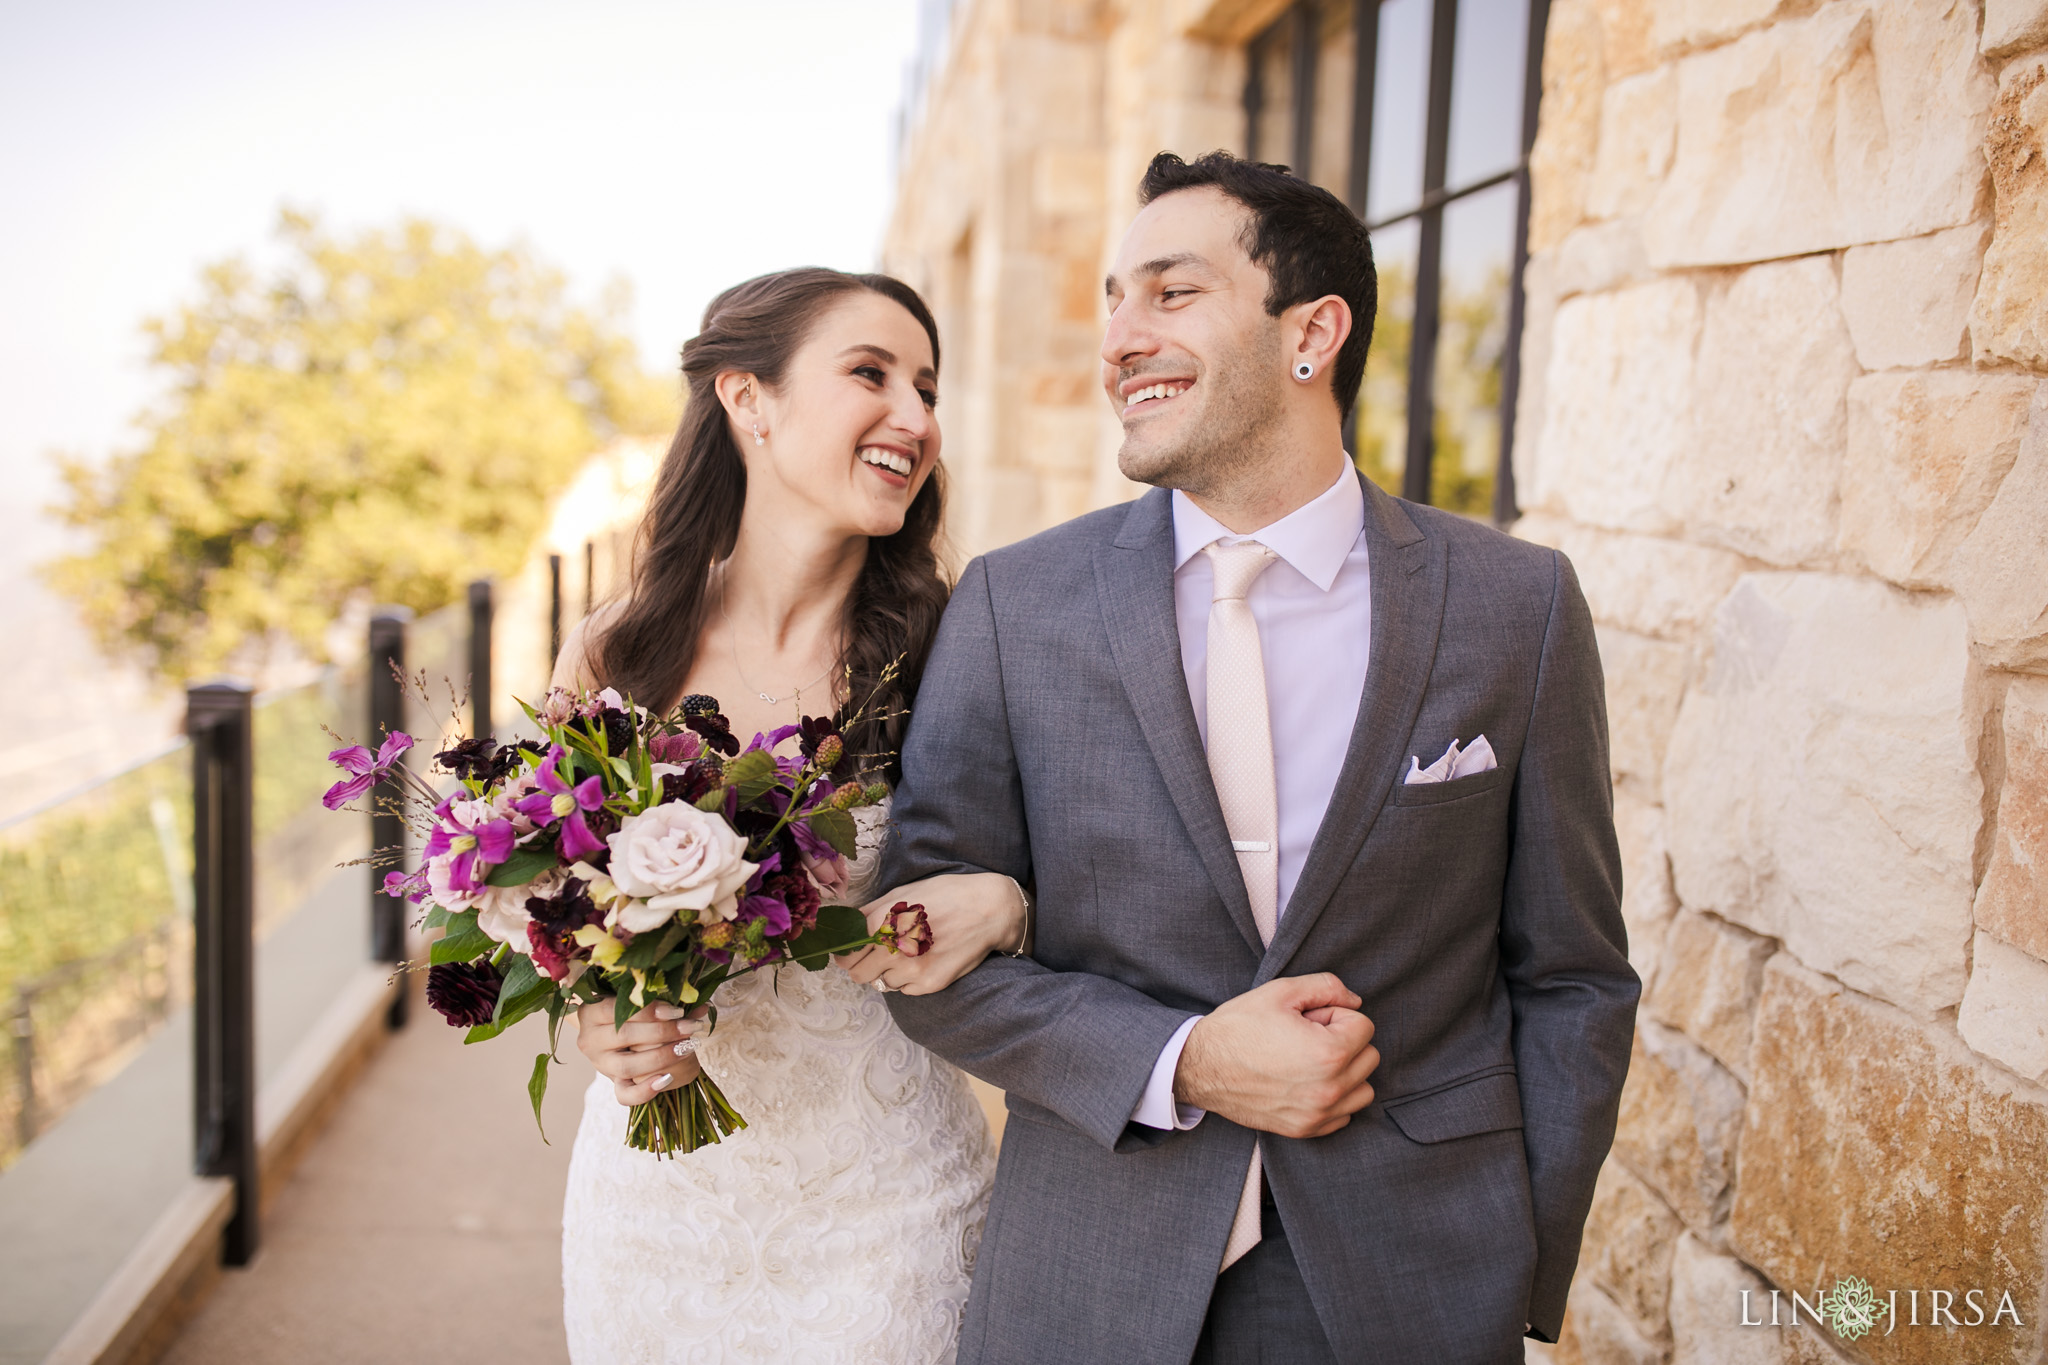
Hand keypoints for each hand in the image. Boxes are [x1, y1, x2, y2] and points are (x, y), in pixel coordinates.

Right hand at [574, 999, 707, 1106]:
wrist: (610, 1033)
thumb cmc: (628, 1011)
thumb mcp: (639, 1003)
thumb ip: (665, 1003)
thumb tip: (702, 1008)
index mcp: (591, 1012)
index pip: (615, 1009)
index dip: (647, 1010)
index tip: (676, 1010)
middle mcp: (591, 1040)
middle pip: (624, 1036)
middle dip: (662, 1032)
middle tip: (690, 1027)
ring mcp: (600, 1064)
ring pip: (626, 1066)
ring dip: (660, 1057)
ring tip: (686, 1048)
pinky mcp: (612, 1083)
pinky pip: (625, 1095)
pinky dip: (646, 1090)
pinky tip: (666, 1079)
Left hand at [840, 872, 1026, 994]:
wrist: (988, 909)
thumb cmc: (945, 895)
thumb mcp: (903, 893)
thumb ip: (871, 911)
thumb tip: (847, 925)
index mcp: (881, 923)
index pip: (846, 954)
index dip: (846, 953)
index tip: (852, 952)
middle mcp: (893, 949)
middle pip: (858, 974)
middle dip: (863, 966)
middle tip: (876, 956)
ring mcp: (911, 969)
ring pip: (882, 982)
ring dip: (889, 972)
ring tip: (909, 953)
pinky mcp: (929, 983)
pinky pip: (905, 990)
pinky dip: (909, 980)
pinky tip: (925, 961)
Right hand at [1173, 974, 1379, 1138]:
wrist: (1200, 1066)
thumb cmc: (1239, 1027)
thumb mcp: (1281, 991)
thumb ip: (1327, 987)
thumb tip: (1354, 1001)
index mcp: (1329, 1053)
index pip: (1364, 1025)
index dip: (1334, 1014)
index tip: (1308, 1019)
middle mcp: (1330, 1089)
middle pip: (1369, 1057)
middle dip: (1344, 1041)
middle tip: (1307, 1036)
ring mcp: (1317, 1114)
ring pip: (1363, 1090)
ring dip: (1346, 1073)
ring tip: (1310, 1061)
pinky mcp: (1305, 1129)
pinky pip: (1344, 1115)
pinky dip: (1334, 1099)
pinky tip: (1306, 1083)